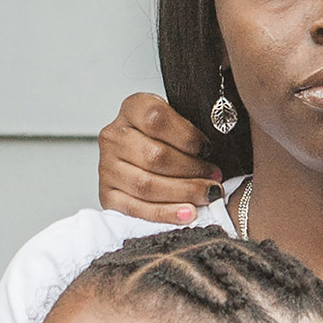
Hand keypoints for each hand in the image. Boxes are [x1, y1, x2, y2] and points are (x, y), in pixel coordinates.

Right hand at [98, 91, 217, 220]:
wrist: (141, 154)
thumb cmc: (167, 137)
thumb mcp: (178, 120)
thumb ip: (191, 129)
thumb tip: (215, 150)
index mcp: (132, 109)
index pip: (156, 119)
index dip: (186, 136)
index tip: (207, 148)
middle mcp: (114, 136)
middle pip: (154, 156)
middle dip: (191, 170)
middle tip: (215, 177)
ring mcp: (107, 167)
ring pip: (147, 185)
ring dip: (183, 192)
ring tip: (208, 194)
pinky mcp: (107, 195)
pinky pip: (136, 209)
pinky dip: (165, 213)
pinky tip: (187, 213)